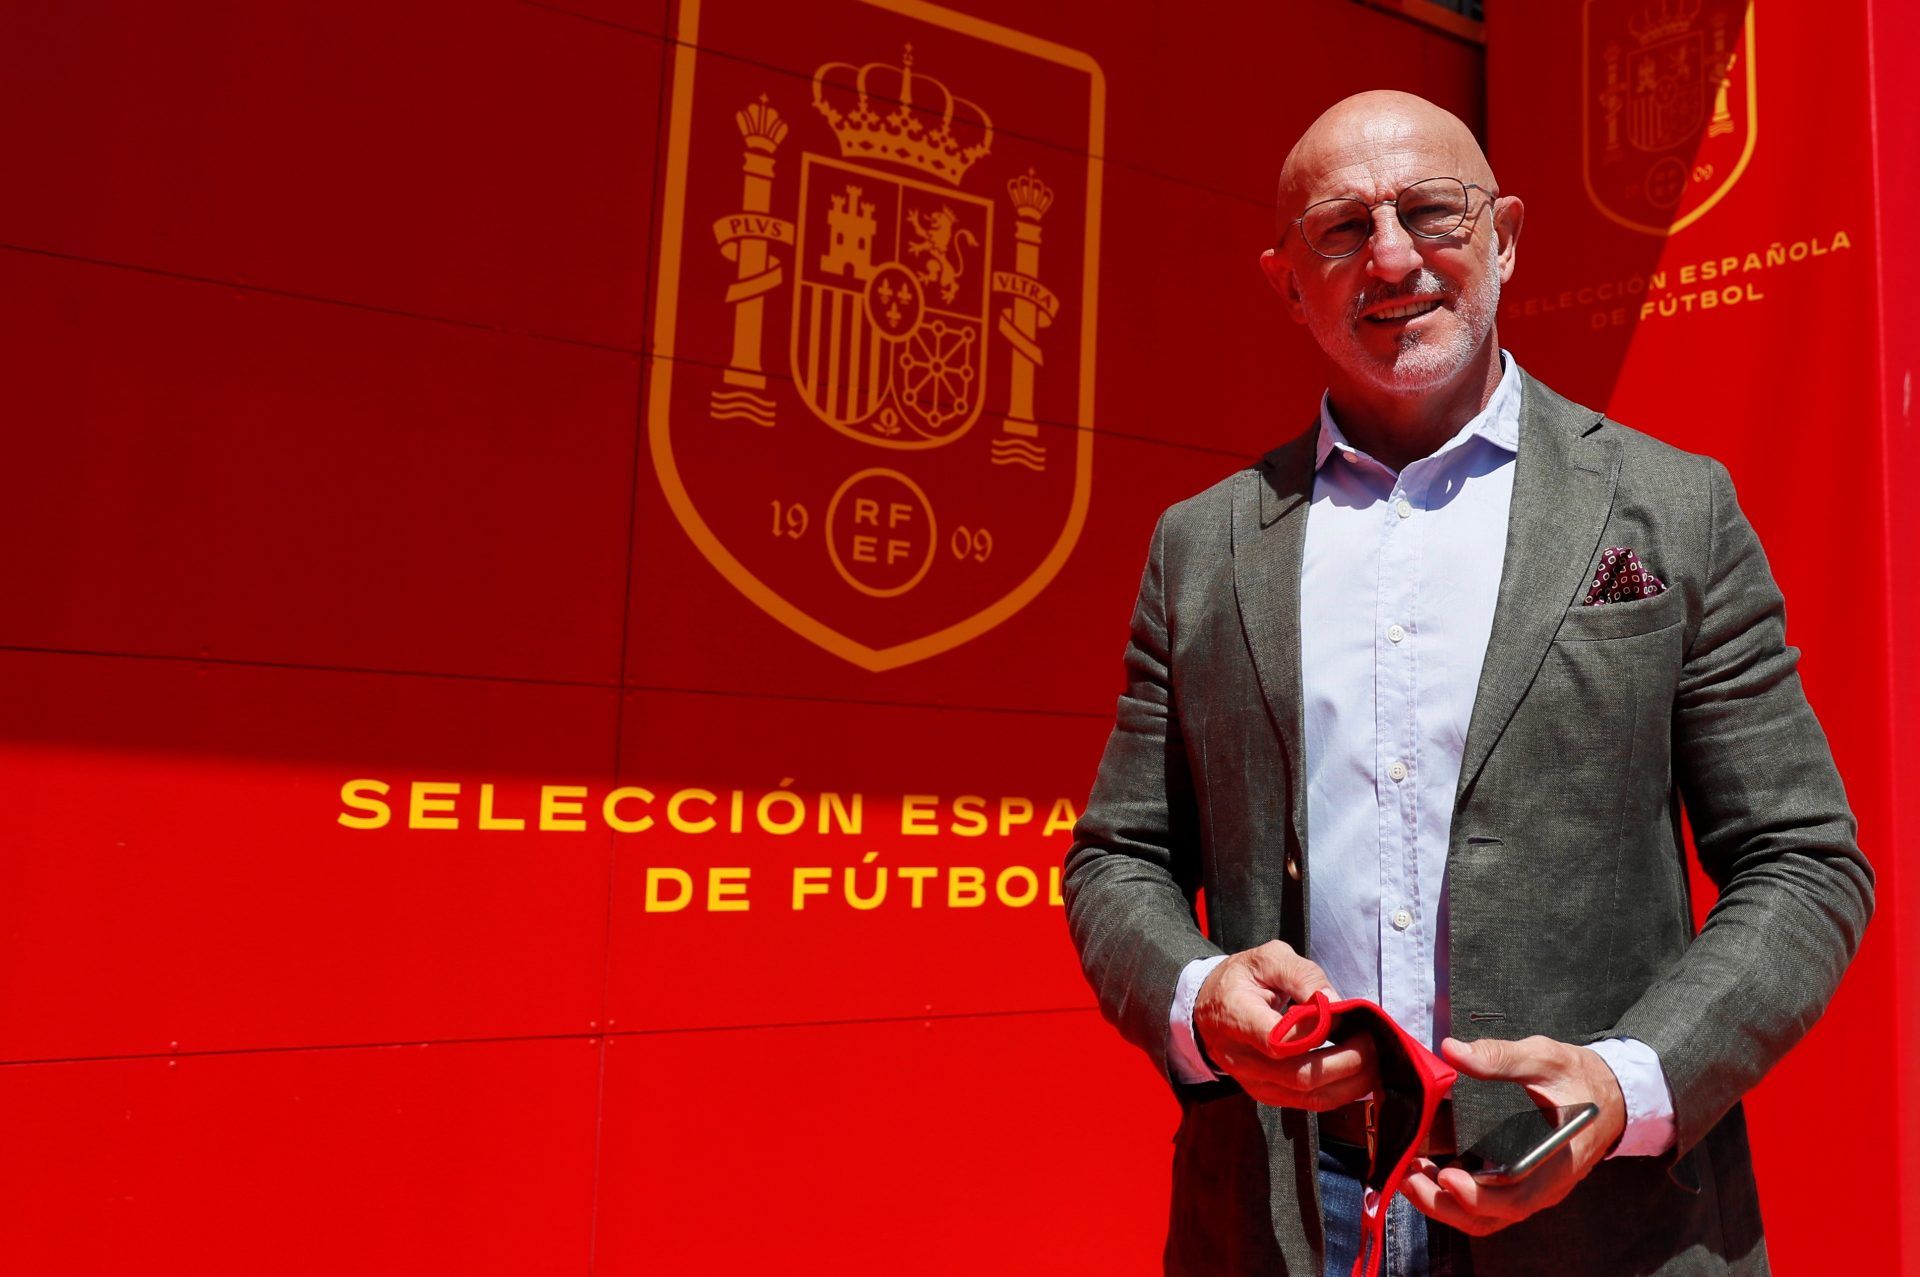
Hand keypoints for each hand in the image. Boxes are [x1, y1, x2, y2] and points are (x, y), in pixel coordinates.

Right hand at [1192, 940, 1378, 1109]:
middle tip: (1370, 1040)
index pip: (1278, 1040)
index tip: (1340, 1016)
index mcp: (1237, 1017)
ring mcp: (1254, 1082)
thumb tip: (1335, 1002)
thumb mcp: (1267, 958)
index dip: (1315, 1034)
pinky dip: (1341, 1092)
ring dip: (1350, 1083)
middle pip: (1301, 1076)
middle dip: (1347, 1062)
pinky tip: (1357, 1075)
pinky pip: (1309, 1104)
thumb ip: (1302, 974)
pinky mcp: (1267, 1095)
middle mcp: (1242, 1059)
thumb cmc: (1242, 980)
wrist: (1208, 1010)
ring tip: (1372, 1059)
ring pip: (1309, 1097)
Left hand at [1400, 1036, 1627, 1235]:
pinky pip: (1486, 1204)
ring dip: (1445, 1203)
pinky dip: (1454, 1195)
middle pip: (1493, 1215)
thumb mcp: (1544, 1057)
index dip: (1477, 1194)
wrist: (1611, 1094)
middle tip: (1408, 1178)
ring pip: (1486, 1217)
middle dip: (1446, 1204)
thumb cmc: (1580, 1077)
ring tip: (1409, 1176)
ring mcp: (1532, 1189)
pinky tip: (1426, 1170)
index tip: (1444, 1175)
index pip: (1516, 1196)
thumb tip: (1452, 1051)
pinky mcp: (1520, 1184)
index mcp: (1557, 1161)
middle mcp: (1544, 1186)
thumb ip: (1500, 1056)